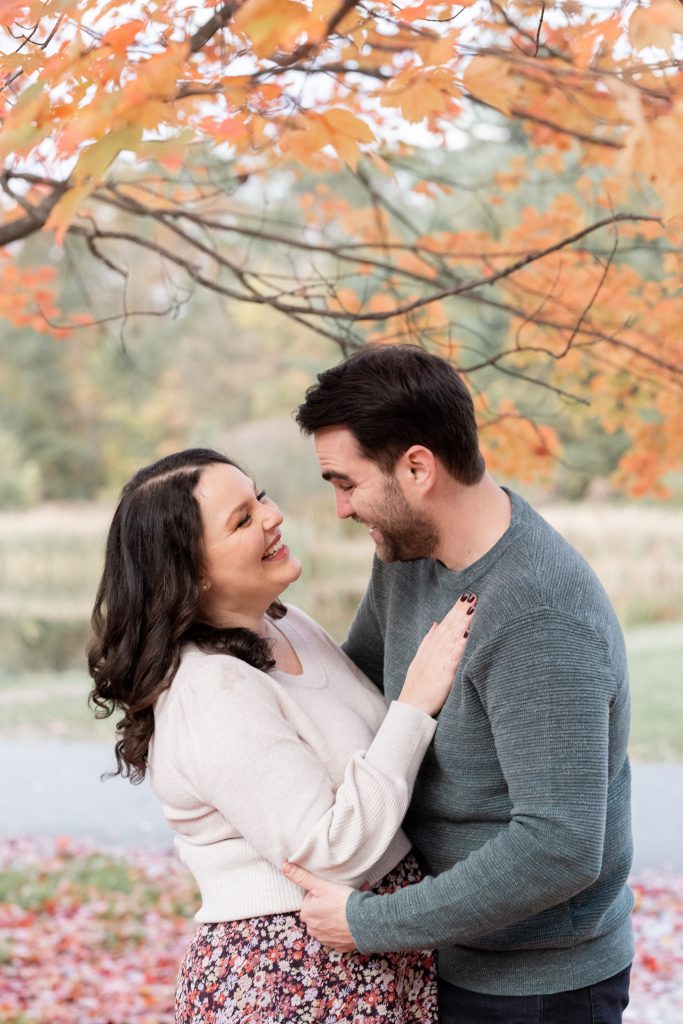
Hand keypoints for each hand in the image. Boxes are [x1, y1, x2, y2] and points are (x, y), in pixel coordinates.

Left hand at [282, 861, 357, 951]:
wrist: (364, 923)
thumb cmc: (342, 902)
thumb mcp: (321, 885)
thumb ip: (302, 877)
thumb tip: (284, 866)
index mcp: (306, 914)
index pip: (310, 899)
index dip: (321, 893)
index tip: (332, 892)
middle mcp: (312, 930)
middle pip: (317, 912)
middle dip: (326, 906)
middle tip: (340, 900)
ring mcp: (325, 940)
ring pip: (326, 924)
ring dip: (333, 918)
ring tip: (346, 910)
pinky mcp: (338, 947)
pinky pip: (337, 935)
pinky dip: (341, 930)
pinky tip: (349, 923)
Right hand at [398, 592, 476, 715]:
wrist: (410, 707)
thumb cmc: (417, 686)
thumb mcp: (420, 660)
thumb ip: (428, 641)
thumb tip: (436, 623)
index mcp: (430, 648)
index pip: (444, 625)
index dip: (455, 611)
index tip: (465, 597)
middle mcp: (433, 652)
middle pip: (449, 628)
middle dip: (460, 611)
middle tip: (472, 596)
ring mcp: (438, 663)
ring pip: (451, 639)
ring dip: (462, 624)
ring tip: (472, 609)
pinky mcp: (443, 676)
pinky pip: (453, 659)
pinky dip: (459, 647)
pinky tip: (468, 636)